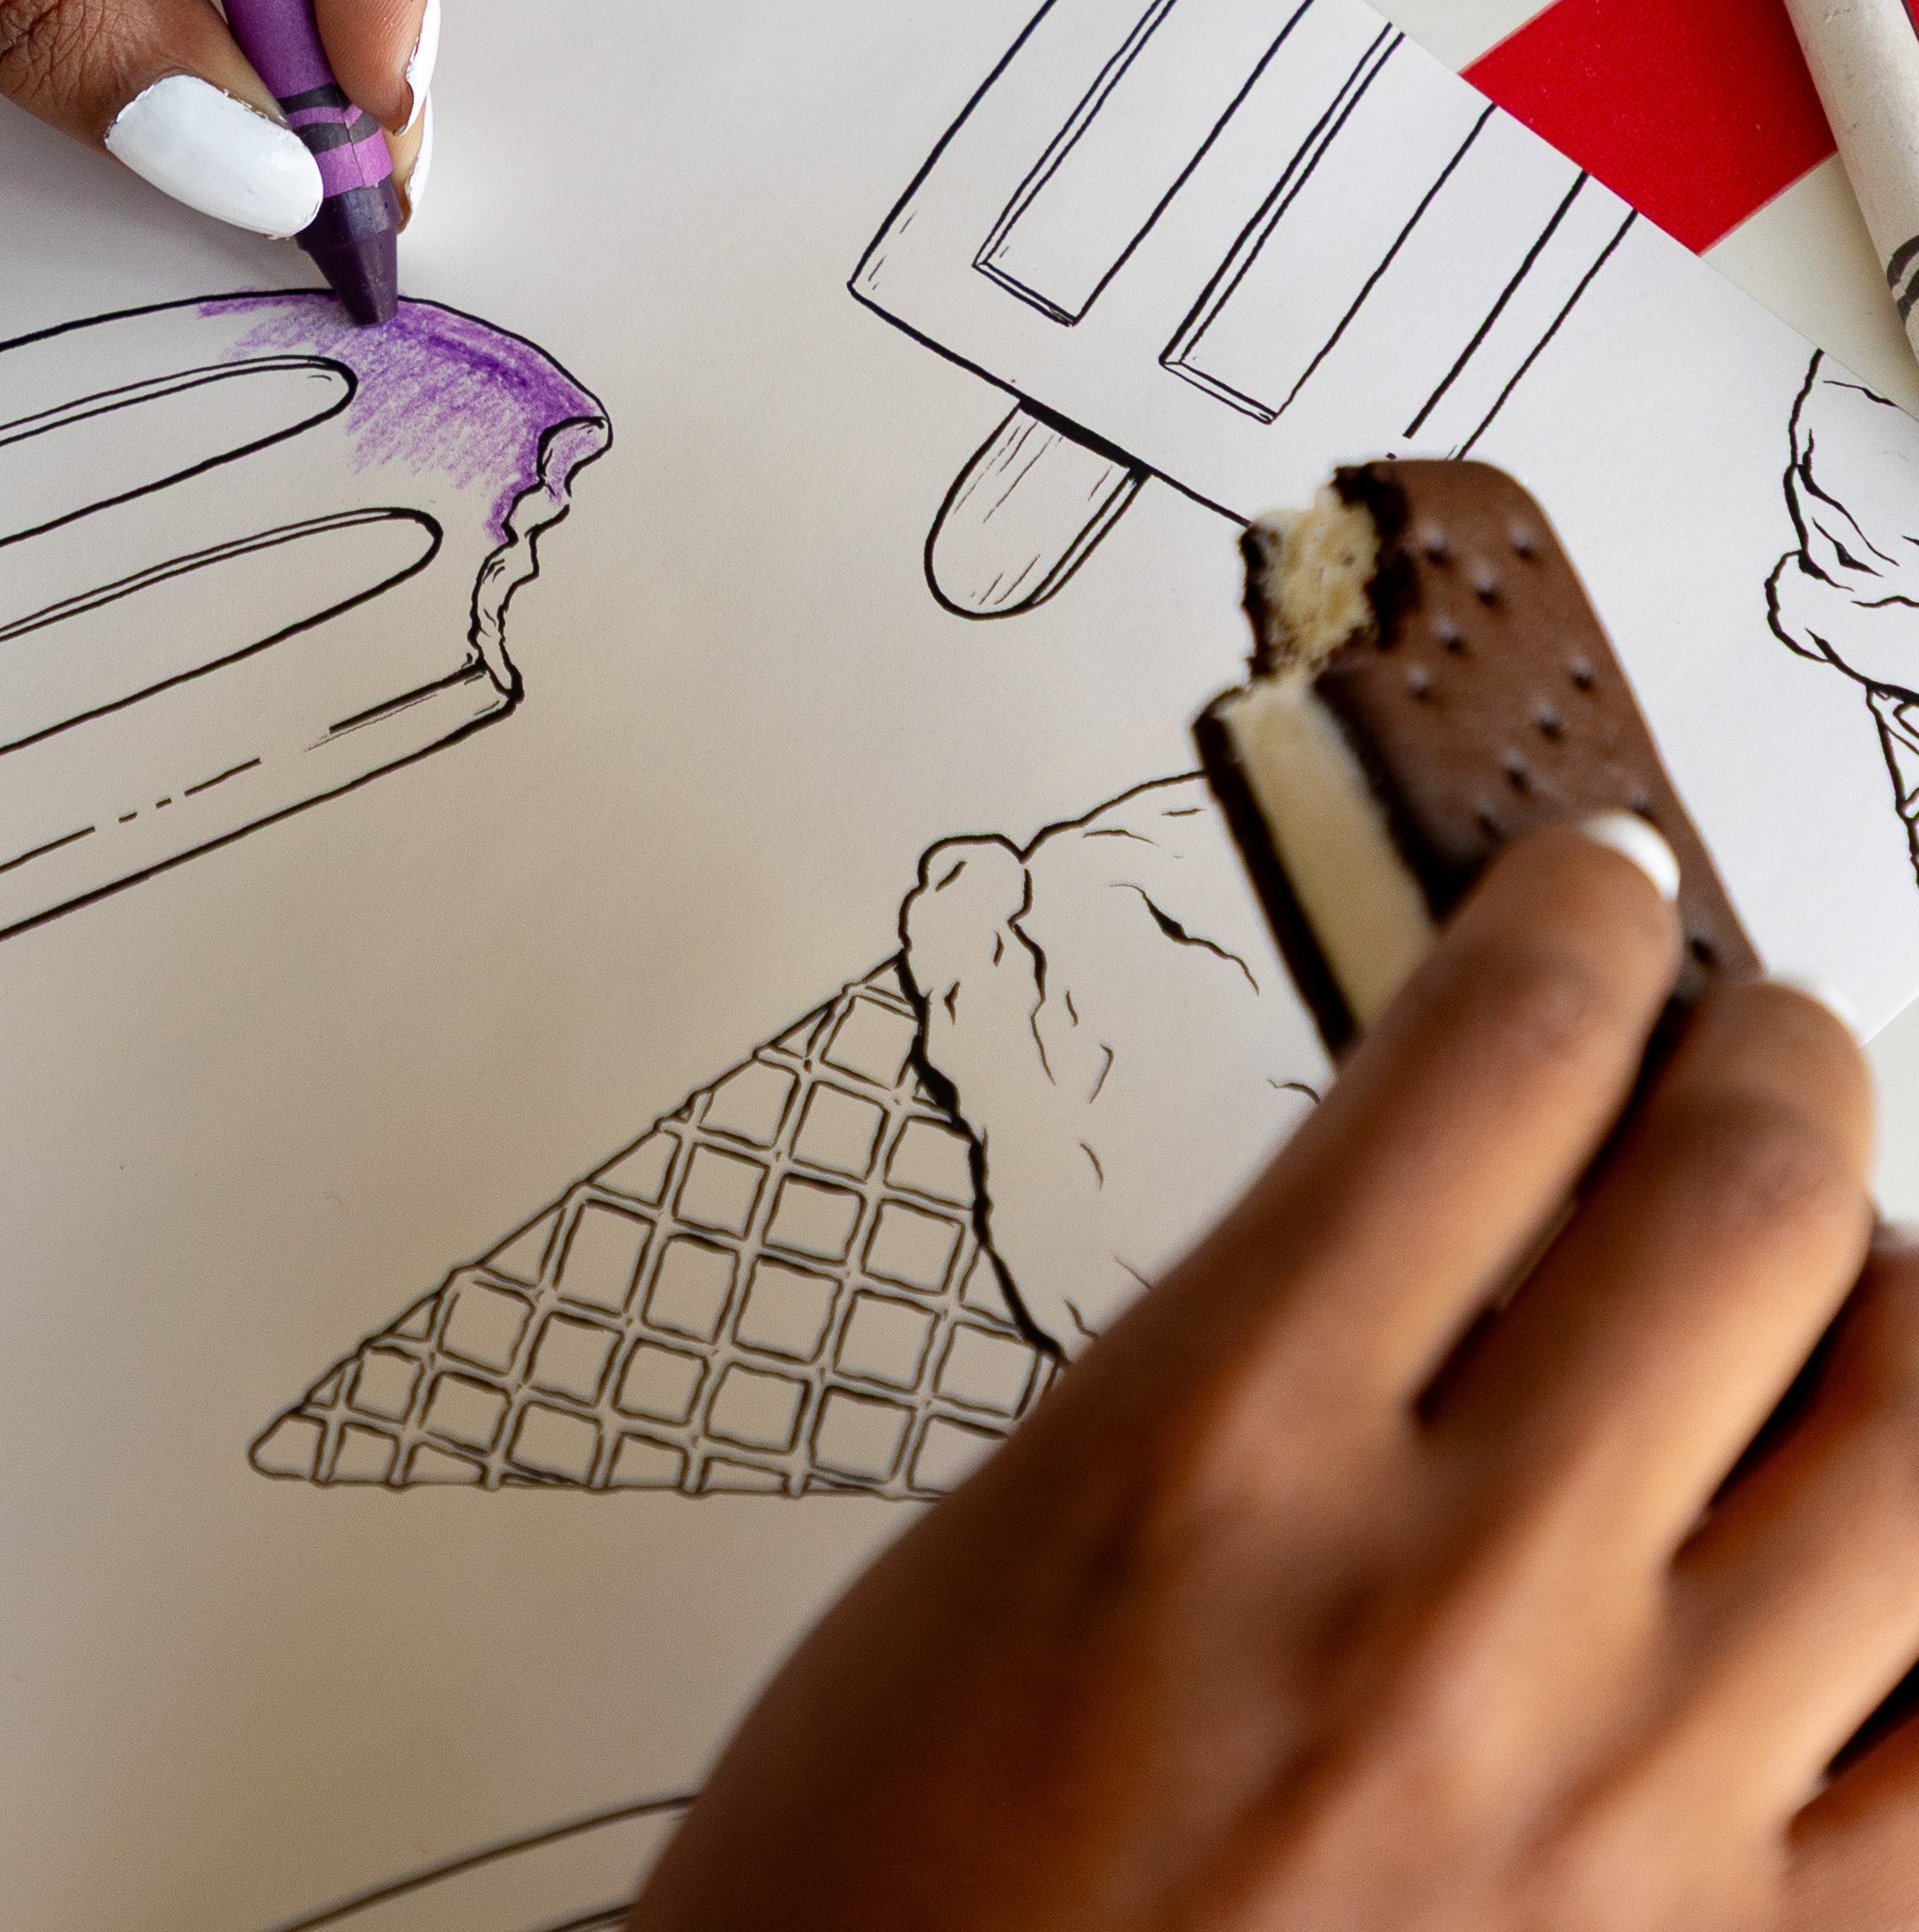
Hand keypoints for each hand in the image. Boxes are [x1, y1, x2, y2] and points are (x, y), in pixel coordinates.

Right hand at [641, 829, 1918, 1929]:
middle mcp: (1452, 1621)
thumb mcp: (1021, 1539)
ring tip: (1862, 1276)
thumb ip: (1262, 1355)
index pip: (1497, 1059)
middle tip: (1759, 1042)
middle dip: (1778, 1065)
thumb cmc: (899, 1903)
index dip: (1583, 923)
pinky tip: (1895, 1560)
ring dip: (1905, 1302)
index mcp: (1221, 1458)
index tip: (1600, 889)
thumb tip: (1467, 1198)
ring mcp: (1635, 1829)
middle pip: (1751, 1204)